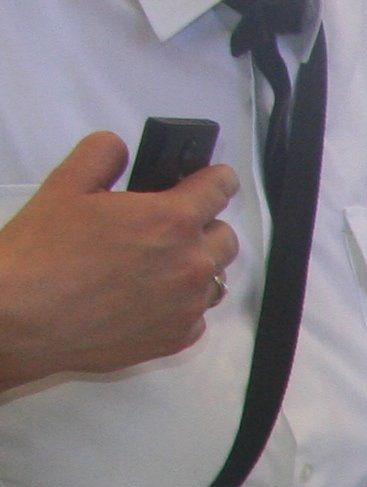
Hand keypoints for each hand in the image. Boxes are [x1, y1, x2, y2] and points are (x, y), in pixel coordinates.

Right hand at [0, 131, 244, 391]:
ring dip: (195, 266)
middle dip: (204, 226)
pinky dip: (181, 305)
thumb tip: (118, 148)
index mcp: (172, 220)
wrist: (21, 318)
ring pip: (214, 279)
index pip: (220, 188)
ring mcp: (187, 306)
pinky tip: (146, 298)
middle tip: (168, 226)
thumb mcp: (65, 185)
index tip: (212, 180)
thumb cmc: (41, 255)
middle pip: (225, 237)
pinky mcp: (176, 338)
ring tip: (154, 264)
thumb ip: (101, 156)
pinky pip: (196, 316)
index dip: (215, 179)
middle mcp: (191, 264)